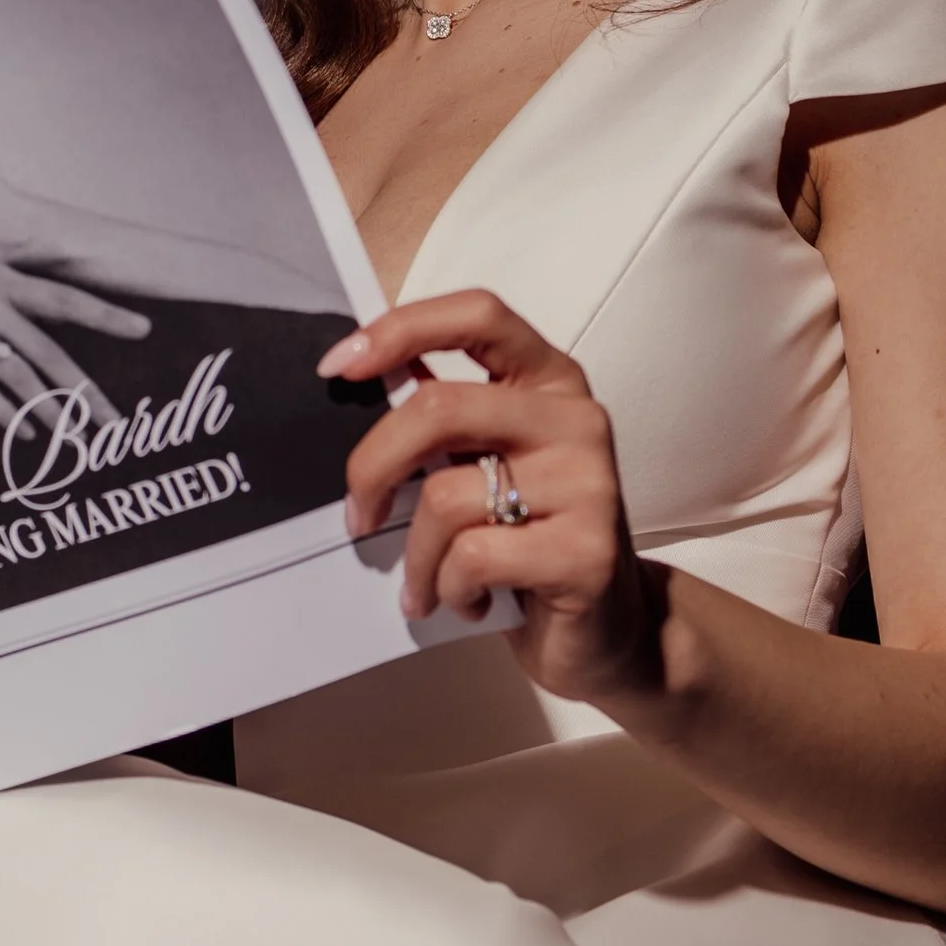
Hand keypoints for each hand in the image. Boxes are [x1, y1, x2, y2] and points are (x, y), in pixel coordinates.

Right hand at [0, 238, 148, 431]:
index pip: (67, 299)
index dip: (106, 315)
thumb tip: (56, 314)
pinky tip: (25, 435)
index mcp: (4, 278)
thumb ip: (14, 294)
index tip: (144, 328)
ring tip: (78, 443)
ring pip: (19, 378)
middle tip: (117, 423)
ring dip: (51, 415)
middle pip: (51, 353)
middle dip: (86, 393)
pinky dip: (3, 413)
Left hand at [321, 290, 662, 713]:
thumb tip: (353, 376)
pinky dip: (448, 590)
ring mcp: (590, 483)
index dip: (401, 328)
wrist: (607, 631)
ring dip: (416, 558)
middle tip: (358, 515)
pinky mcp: (588, 551)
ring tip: (427, 584)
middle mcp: (577, 418)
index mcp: (550, 380)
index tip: (337, 367)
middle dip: (373, 466)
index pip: (479, 314)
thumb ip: (443, 421)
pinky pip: (472, 558)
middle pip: (439, 406)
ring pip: (445, 498)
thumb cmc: (527, 541)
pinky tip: (469, 602)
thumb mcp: (487, 464)